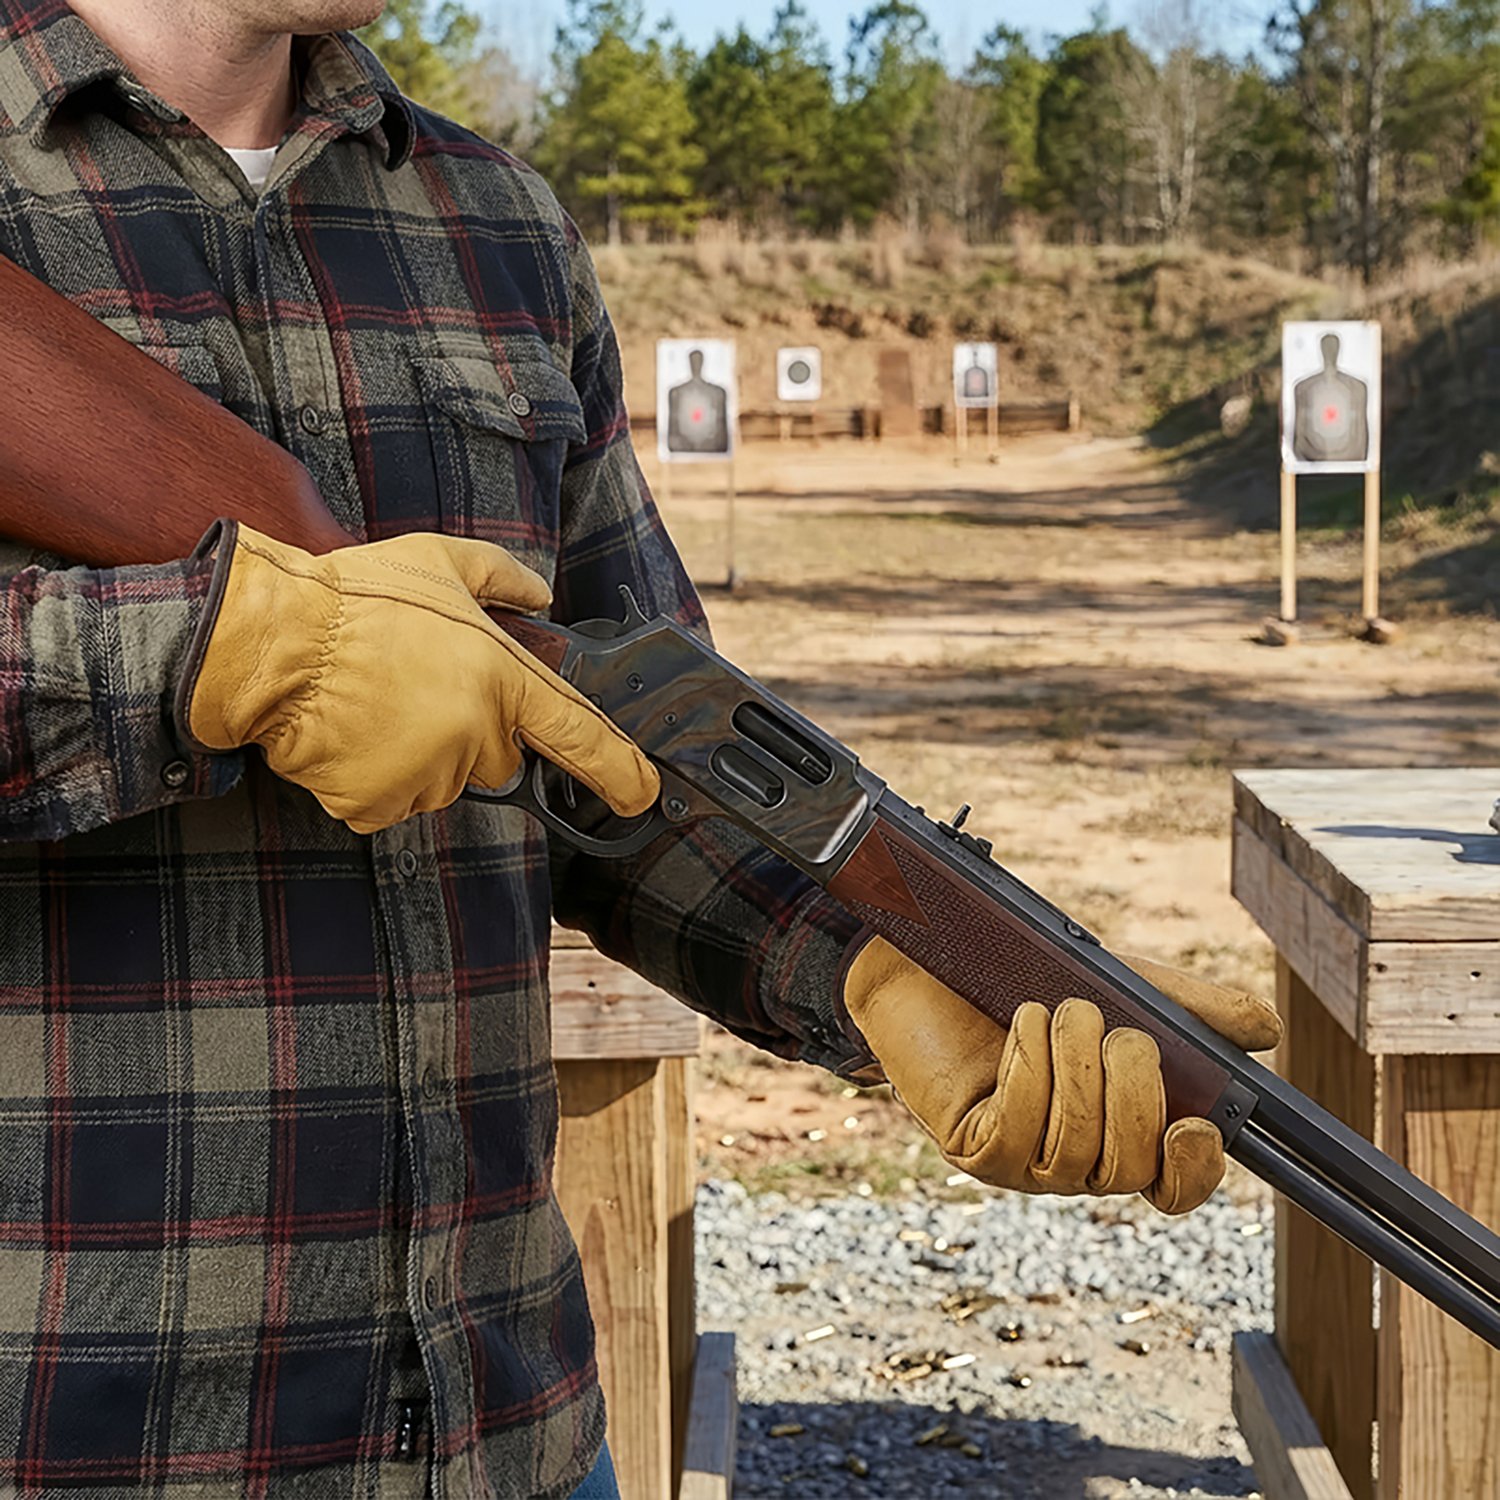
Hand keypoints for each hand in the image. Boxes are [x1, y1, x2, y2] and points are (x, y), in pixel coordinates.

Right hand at [182, 524, 658, 833]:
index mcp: (500, 679)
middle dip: (468, 729)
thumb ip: (503, 578)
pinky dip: (374, 777)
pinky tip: (352, 734)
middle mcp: (474, 735)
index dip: (618, 770)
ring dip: (419, 753)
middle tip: (417, 685)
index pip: (578, 734)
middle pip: (495, 756)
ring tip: (375, 703)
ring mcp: (427, 775)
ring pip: (442, 780)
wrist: (272, 643)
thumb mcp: (440, 561)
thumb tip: (542, 595)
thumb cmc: (355, 600)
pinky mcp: (378, 805)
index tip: (641, 794)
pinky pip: (392, 799)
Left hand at [841, 940, 1281, 1213]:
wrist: (928, 958)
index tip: (1194, 1124)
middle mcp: (1077, 1159)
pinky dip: (1030, 1066)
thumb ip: (1190, 1008)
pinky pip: (1020, 1129)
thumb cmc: (1022, 977)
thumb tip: (1267, 1031)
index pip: (1175, 1187)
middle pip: (1133, 1167)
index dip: (1194, 1172)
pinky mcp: (976, 1148)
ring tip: (1055, 1008)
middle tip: (1104, 1023)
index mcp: (1121, 1128)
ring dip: (1074, 1064)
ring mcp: (1024, 1163)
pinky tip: (1020, 1025)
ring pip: (1077, 1148)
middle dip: (1131, 1087)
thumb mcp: (1119, 985)